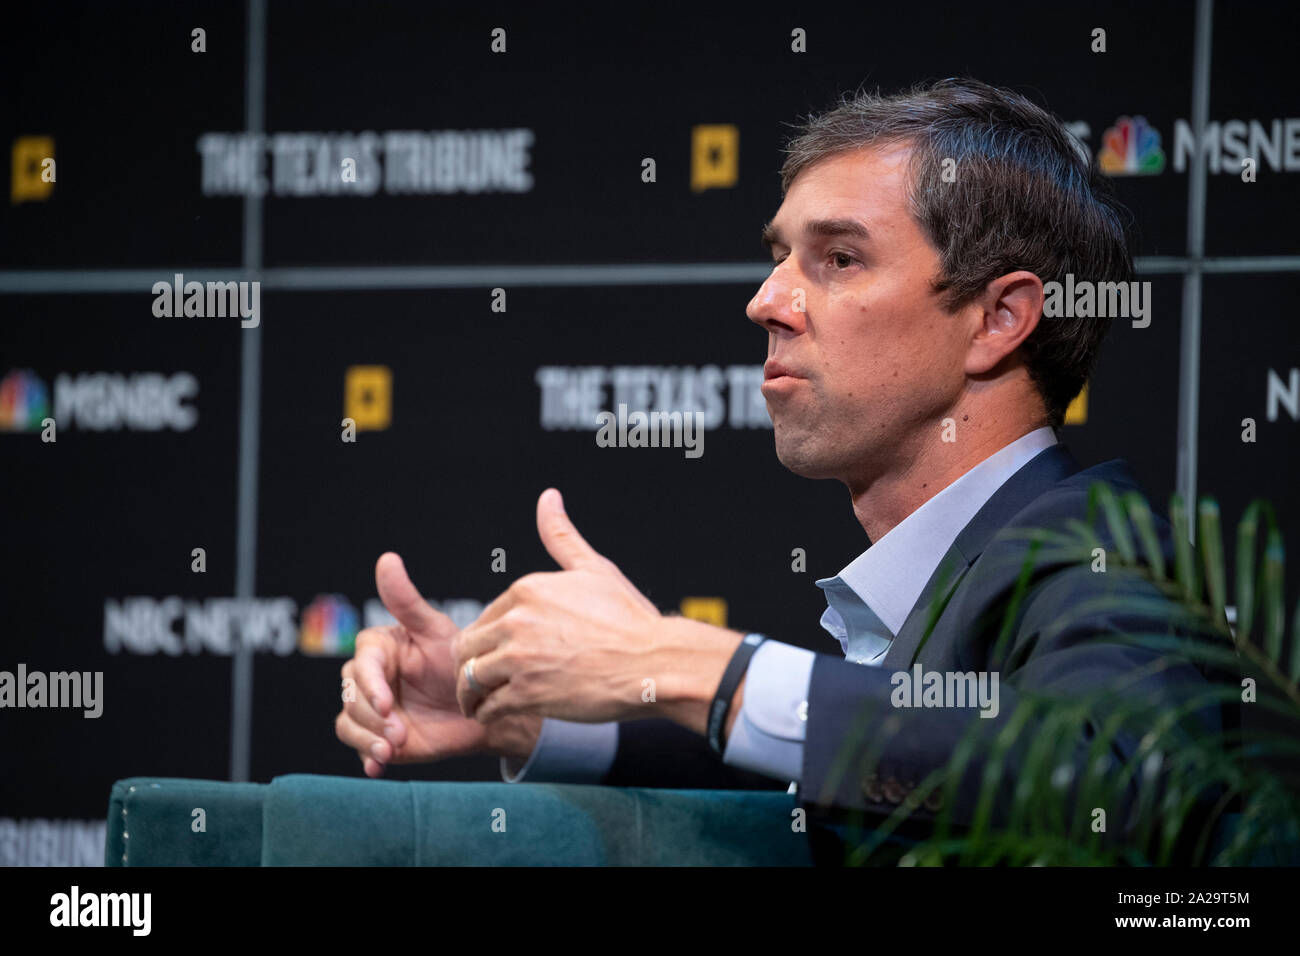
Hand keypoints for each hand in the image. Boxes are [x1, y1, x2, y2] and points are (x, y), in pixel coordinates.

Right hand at [335, 552, 540, 776]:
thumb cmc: (458, 662)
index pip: (361, 664)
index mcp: (379, 648)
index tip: (388, 703)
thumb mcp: (437, 631)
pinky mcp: (377, 735)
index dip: (370, 685)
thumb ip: (407, 602)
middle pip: (350, 696)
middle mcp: (369, 677)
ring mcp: (371, 708)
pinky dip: (366, 756)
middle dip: (372, 716)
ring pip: (348, 722)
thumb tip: (387, 558)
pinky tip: (379, 764)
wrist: (481, 706)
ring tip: (393, 748)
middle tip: (398, 732)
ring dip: (367, 737)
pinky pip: (358, 745)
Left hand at [453, 488, 741, 728]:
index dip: (486, 640)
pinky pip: (489, 709)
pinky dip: (489, 716)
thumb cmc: (630, 620)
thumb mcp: (594, 570)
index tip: (494, 655)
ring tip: (482, 705)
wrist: (656, 663)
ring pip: (470, 680)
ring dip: (471, 696)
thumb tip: (548, 497)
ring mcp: (520, 659)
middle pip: (467, 648)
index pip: (483, 618)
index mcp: (527, 590)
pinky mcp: (527, 695)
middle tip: (478, 684)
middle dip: (468, 667)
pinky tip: (502, 717)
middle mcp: (517, 621)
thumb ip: (561, 537)